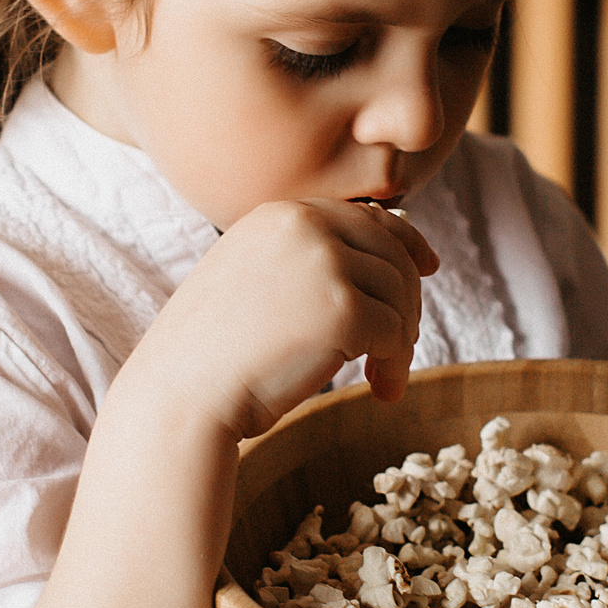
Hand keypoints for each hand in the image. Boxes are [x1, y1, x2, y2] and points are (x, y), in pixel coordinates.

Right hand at [123, 199, 440, 443]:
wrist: (180, 393)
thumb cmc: (213, 352)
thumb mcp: (256, 280)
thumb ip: (308, 261)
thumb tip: (389, 258)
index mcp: (279, 213)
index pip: (365, 217)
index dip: (405, 242)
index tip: (427, 268)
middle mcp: (304, 225)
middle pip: (392, 252)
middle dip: (408, 299)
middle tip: (401, 346)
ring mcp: (325, 264)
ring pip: (400, 294)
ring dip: (402, 340)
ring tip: (383, 375)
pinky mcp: (342, 310)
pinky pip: (396, 333)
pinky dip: (398, 364)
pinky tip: (381, 389)